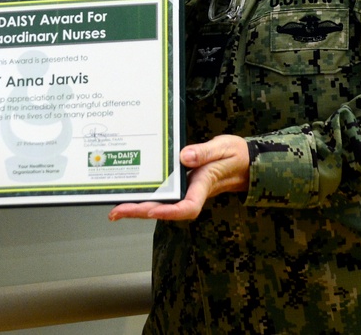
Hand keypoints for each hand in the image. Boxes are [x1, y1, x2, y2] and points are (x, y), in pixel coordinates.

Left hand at [107, 134, 248, 221]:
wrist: (244, 161)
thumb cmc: (235, 154)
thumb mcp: (223, 148)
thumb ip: (205, 152)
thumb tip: (185, 157)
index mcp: (203, 185)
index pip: (188, 206)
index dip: (169, 211)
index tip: (151, 210)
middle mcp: (191, 191)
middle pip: (165, 209)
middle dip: (140, 211)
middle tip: (116, 212)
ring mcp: (185, 189)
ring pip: (160, 203)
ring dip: (138, 207)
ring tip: (116, 209)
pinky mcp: (181, 183)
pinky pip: (162, 193)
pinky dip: (145, 195)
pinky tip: (130, 194)